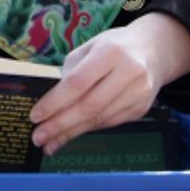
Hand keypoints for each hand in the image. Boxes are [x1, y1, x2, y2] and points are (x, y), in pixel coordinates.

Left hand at [28, 12, 189, 154]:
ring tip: (49, 142)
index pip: (78, 82)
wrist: (154, 51)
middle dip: (60, 124)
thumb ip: (71, 72)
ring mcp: (138, 93)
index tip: (35, 116)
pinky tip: (69, 135)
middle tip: (38, 137)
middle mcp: (128, 73)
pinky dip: (87, 130)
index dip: (55, 102)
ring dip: (71, 133)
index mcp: (110, 52)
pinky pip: (109, 123)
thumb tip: (50, 104)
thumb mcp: (89, 47)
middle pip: (89, 106)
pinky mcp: (141, 109)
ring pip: (99, 119)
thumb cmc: (113, 47)